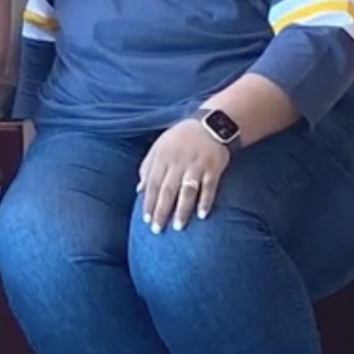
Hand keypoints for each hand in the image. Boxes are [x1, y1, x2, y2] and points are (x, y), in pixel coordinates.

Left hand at [137, 117, 231, 232]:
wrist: (211, 124)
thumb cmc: (181, 138)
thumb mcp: (160, 147)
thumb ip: (148, 166)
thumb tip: (139, 190)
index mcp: (163, 156)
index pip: (152, 183)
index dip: (148, 202)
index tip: (146, 220)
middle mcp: (178, 161)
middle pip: (167, 190)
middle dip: (161, 211)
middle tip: (157, 230)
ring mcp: (196, 164)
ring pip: (187, 190)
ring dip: (182, 209)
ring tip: (178, 226)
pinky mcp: (214, 167)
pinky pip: (209, 187)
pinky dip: (205, 201)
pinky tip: (201, 215)